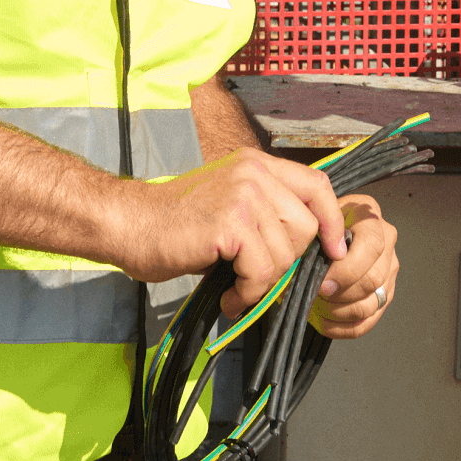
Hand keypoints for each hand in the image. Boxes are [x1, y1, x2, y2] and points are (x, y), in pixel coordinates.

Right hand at [111, 147, 346, 314]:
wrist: (127, 224)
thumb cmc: (174, 224)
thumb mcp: (229, 206)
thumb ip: (265, 217)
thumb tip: (305, 252)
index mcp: (256, 165)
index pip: (318, 185)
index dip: (332, 220)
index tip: (333, 251)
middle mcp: (254, 173)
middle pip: (305, 227)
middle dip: (287, 262)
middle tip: (256, 279)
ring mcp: (243, 195)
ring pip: (285, 254)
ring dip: (263, 284)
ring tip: (236, 290)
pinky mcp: (230, 223)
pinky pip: (262, 270)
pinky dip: (248, 292)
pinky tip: (228, 295)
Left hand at [307, 196, 398, 338]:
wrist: (321, 234)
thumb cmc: (316, 225)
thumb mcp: (313, 217)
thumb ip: (316, 234)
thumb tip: (313, 268)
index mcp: (370, 220)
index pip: (372, 246)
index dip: (347, 270)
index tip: (323, 283)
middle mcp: (387, 243)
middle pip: (373, 279)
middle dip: (341, 294)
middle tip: (317, 294)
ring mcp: (388, 271)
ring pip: (371, 304)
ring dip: (339, 312)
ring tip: (317, 305)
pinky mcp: (383, 295)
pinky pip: (366, 322)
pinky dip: (343, 327)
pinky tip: (324, 320)